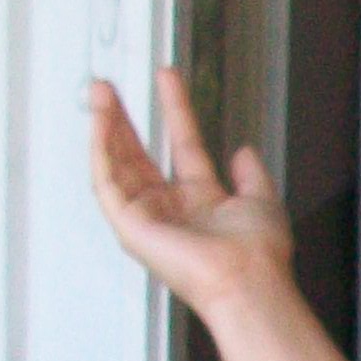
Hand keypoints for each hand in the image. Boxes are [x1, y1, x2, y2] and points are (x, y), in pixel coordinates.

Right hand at [89, 66, 295, 326]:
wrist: (248, 280)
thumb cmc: (258, 255)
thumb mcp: (261, 200)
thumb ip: (251, 174)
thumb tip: (243, 151)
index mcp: (202, 203)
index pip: (182, 145)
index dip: (175, 110)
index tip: (167, 79)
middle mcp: (172, 211)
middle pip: (139, 155)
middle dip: (124, 119)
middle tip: (111, 87)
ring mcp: (148, 219)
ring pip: (117, 166)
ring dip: (106, 127)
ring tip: (100, 94)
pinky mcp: (130, 227)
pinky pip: (106, 184)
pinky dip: (100, 152)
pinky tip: (100, 124)